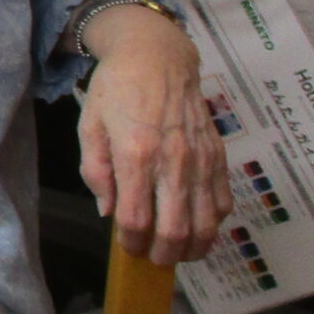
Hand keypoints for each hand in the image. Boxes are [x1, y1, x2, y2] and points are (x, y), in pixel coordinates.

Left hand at [77, 7, 229, 266]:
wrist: (157, 55)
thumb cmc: (117, 90)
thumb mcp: (89, 127)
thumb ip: (96, 172)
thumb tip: (109, 212)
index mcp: (135, 154)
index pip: (136, 218)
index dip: (132, 243)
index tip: (127, 248)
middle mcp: (172, 161)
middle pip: (176, 230)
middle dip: (164, 255)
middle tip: (153, 258)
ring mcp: (200, 160)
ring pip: (207, 222)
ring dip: (193, 246)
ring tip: (178, 251)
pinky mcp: (218, 155)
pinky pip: (224, 201)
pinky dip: (214, 222)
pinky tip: (199, 226)